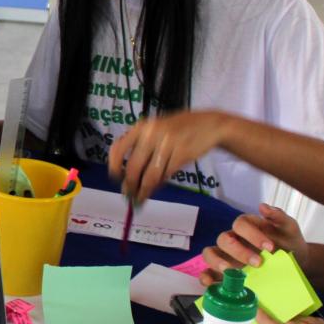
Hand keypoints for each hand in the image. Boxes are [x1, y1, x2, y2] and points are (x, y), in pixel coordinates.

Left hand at [107, 109, 232, 202]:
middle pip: (133, 167)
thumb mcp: (156, 129)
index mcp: (141, 127)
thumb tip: (126, 176)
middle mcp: (151, 134)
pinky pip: (165, 175)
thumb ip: (141, 146)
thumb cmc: (179, 128)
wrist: (210, 125)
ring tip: (140, 198)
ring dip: (143, 190)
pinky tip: (155, 189)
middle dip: (129, 185)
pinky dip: (159, 185)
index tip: (115, 179)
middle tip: (129, 195)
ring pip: (150, 175)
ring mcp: (167, 144)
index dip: (114, 166)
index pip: (118, 148)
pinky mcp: (182, 154)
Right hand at [202, 203, 308, 282]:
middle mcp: (233, 239)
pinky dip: (206, 277)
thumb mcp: (289, 228)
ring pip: (210, 254)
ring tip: (232, 273)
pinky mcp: (224, 273)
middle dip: (239, 251)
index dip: (252, 234)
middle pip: (224, 239)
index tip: (270, 247)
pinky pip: (208, 273)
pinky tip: (211, 283)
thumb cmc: (288, 243)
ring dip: (217, 262)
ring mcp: (226, 256)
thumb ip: (279, 217)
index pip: (240, 224)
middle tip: (258, 263)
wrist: (296, 262)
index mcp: (247, 226)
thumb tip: (263, 207)